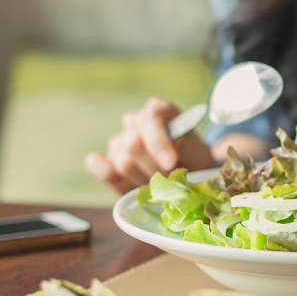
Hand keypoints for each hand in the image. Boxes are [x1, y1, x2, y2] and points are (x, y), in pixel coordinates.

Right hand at [85, 97, 216, 194]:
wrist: (186, 173)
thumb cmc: (194, 159)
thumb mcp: (200, 153)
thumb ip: (188, 148)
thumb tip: (170, 149)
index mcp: (159, 110)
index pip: (152, 120)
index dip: (159, 143)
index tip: (171, 163)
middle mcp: (135, 121)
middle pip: (134, 144)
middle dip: (155, 169)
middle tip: (171, 181)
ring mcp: (119, 140)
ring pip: (123, 163)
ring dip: (143, 180)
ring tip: (159, 185)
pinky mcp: (107, 160)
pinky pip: (96, 164)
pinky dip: (109, 176)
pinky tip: (129, 185)